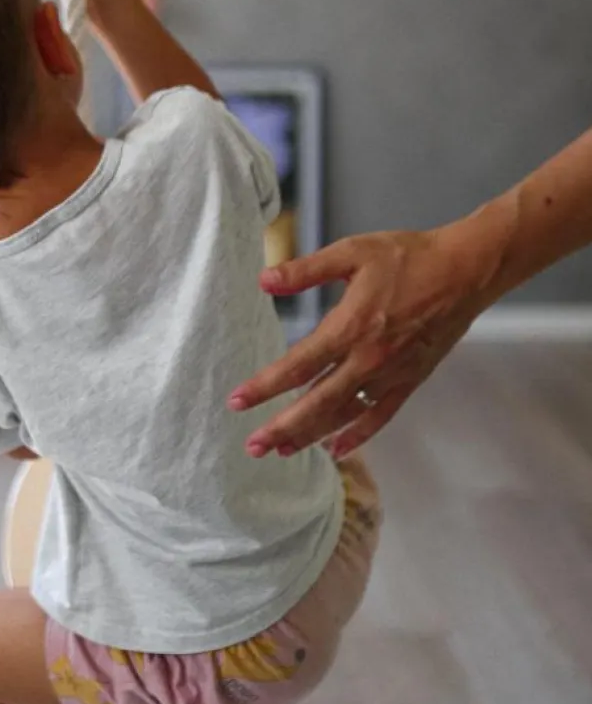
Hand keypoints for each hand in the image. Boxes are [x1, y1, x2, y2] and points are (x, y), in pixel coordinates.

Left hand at [228, 219, 503, 458]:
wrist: (465, 270)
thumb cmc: (409, 257)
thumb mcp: (353, 252)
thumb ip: (306, 269)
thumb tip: (264, 280)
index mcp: (351, 326)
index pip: (299, 364)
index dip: (265, 386)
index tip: (237, 401)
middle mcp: (369, 358)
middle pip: (317, 402)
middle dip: (282, 426)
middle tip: (252, 445)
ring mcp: (392, 374)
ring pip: (345, 414)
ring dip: (311, 435)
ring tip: (281, 451)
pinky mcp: (411, 381)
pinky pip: (380, 416)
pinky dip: (358, 436)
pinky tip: (337, 450)